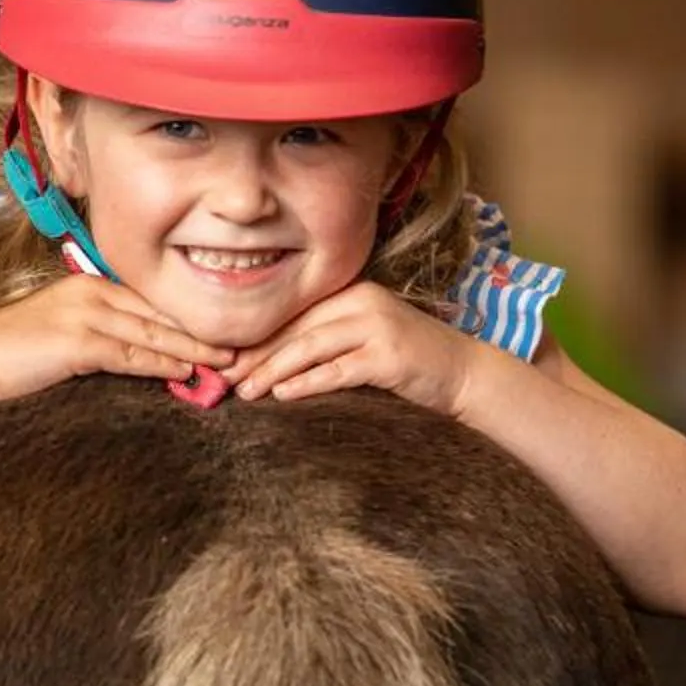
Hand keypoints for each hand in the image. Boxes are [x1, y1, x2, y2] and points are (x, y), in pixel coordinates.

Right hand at [0, 274, 233, 405]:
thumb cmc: (8, 352)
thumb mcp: (57, 332)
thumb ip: (94, 335)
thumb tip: (128, 353)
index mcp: (88, 285)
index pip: (148, 301)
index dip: (184, 318)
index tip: (216, 333)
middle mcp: (91, 292)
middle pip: (158, 313)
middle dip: (199, 331)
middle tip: (237, 346)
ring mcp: (85, 315)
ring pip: (152, 333)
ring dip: (193, 350)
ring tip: (225, 363)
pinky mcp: (79, 342)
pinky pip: (132, 354)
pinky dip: (163, 365)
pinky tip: (188, 373)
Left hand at [223, 281, 483, 414]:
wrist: (463, 373)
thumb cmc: (406, 361)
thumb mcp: (361, 340)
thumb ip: (323, 342)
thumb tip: (265, 363)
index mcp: (350, 292)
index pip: (292, 313)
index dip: (255, 337)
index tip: (222, 360)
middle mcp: (362, 300)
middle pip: (295, 327)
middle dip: (255, 355)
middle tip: (222, 379)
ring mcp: (377, 326)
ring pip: (311, 345)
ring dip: (273, 369)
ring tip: (244, 390)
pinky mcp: (390, 355)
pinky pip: (339, 368)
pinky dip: (308, 381)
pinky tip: (283, 394)